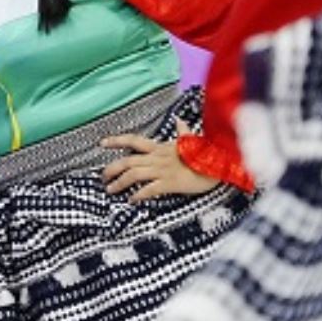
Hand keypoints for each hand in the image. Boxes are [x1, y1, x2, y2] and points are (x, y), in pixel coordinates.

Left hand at [101, 120, 220, 202]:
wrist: (219, 162)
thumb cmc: (206, 152)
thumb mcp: (192, 140)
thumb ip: (182, 131)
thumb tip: (179, 120)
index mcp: (160, 147)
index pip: (133, 141)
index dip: (116, 141)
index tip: (102, 143)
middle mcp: (158, 157)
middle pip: (127, 161)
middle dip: (112, 169)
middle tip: (102, 177)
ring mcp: (163, 170)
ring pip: (133, 175)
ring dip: (119, 183)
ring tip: (111, 190)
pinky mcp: (170, 183)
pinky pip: (149, 189)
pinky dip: (138, 195)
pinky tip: (131, 200)